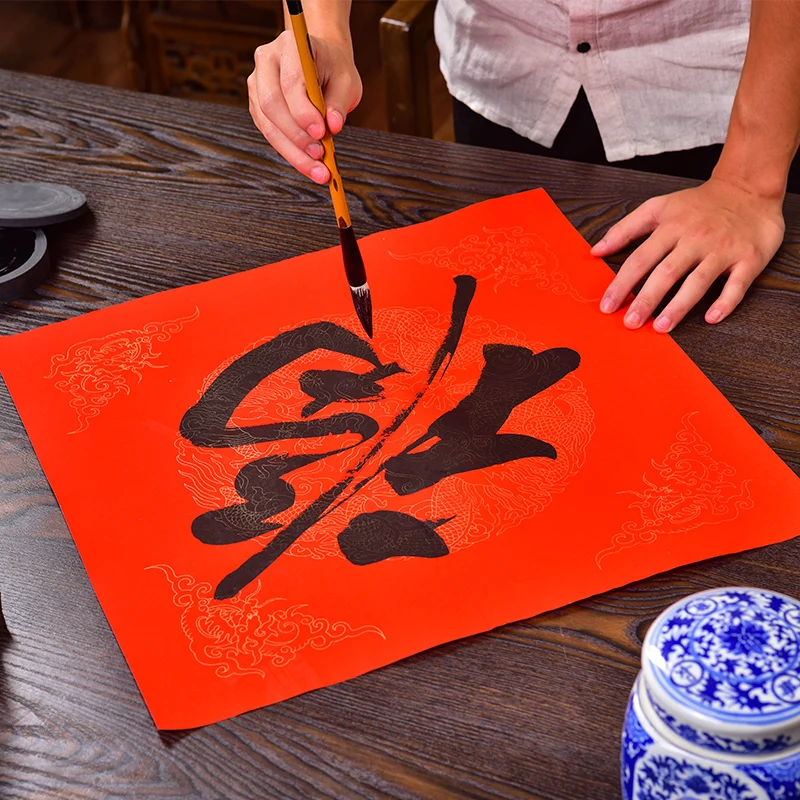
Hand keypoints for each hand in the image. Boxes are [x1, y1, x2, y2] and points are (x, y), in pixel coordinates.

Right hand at [247, 31, 361, 183]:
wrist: (322, 63)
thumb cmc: (335, 69)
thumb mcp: (347, 81)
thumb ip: (339, 103)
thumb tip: (333, 127)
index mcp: (290, 45)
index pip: (290, 82)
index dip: (303, 111)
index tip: (321, 132)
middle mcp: (267, 61)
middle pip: (271, 104)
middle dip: (296, 135)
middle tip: (320, 154)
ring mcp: (257, 84)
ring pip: (267, 124)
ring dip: (292, 151)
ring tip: (317, 169)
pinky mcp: (258, 106)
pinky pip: (269, 133)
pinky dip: (289, 152)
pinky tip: (307, 164)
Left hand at [592, 176, 785, 331]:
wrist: (749, 188)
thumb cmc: (699, 204)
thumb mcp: (659, 207)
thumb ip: (625, 229)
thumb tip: (595, 251)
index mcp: (671, 227)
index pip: (640, 259)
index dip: (622, 284)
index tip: (607, 305)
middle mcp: (695, 239)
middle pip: (666, 272)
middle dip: (646, 300)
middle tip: (630, 323)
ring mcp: (723, 250)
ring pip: (698, 281)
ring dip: (679, 306)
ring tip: (660, 327)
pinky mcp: (749, 259)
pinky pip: (737, 284)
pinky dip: (725, 302)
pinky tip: (711, 318)